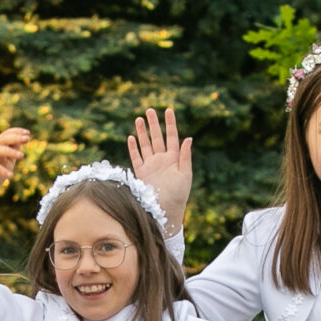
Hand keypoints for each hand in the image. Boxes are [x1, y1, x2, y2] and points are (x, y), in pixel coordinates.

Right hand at [0, 127, 29, 234]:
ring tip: (21, 156)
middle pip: (3, 139)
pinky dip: (1, 170)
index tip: (28, 133)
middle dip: (15, 138)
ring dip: (10, 152)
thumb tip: (21, 142)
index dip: (17, 132)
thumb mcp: (7, 163)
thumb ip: (13, 153)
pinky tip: (10, 175)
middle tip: (27, 139)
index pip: (5, 134)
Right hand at [127, 107, 192, 233]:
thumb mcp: (186, 174)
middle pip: (157, 137)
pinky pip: (136, 157)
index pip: (172, 136)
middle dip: (153, 124)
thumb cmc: (179, 194)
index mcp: (174, 159)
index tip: (168, 110)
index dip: (170, 123)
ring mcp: (151, 165)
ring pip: (145, 145)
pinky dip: (133, 148)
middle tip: (149, 110)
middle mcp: (162, 160)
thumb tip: (189, 138)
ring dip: (142, 132)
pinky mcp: (141, 173)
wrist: (166, 210)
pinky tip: (131, 137)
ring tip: (139, 119)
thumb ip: (186, 156)